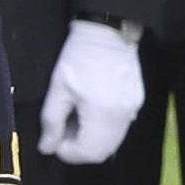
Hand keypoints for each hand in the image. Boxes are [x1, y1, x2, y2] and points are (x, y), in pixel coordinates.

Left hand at [35, 21, 144, 165]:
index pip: (88, 153)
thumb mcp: (58, 88)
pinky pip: (120, 127)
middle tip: (64, 130)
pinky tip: (92, 111)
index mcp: (103, 114)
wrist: (109, 31)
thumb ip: (52, 121)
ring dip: (93, 140)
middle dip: (80, 148)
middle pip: (103, 152)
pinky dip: (104, 129)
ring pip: (113, 142)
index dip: (68, 152)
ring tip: (77, 118)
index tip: (55, 139)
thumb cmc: (78, 57)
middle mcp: (123, 117)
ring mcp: (133, 109)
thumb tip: (47, 148)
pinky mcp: (137, 102)